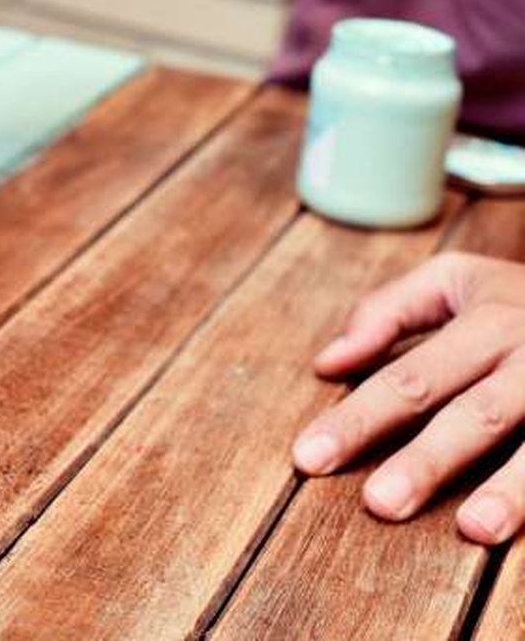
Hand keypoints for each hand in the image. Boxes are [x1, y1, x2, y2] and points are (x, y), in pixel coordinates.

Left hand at [293, 253, 524, 544]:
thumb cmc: (520, 299)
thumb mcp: (457, 281)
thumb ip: (387, 313)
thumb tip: (326, 363)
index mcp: (488, 319)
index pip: (408, 377)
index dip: (357, 419)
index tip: (308, 458)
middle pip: (474, 414)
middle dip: (426, 460)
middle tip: (379, 504)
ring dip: (511, 488)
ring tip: (474, 528)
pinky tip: (522, 531)